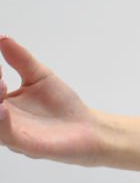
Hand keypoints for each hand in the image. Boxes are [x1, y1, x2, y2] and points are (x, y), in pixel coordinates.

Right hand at [0, 35, 106, 165]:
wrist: (87, 127)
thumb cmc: (61, 104)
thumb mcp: (39, 75)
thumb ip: (20, 59)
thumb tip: (2, 37)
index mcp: (0, 103)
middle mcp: (0, 118)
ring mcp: (10, 133)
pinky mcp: (24, 145)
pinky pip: (5, 134)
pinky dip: (1, 121)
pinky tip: (2, 107)